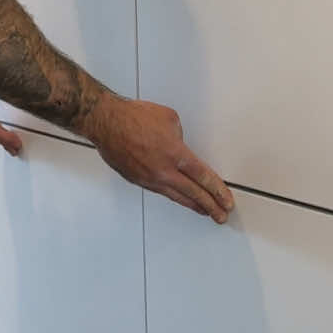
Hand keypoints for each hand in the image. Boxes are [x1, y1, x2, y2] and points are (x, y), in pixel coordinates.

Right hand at [85, 95, 233, 222]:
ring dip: (193, 205)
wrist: (106, 122)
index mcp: (176, 154)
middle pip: (194, 194)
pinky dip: (174, 196)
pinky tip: (180, 199)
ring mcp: (150, 178)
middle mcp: (164, 171)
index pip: (203, 177)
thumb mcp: (169, 119)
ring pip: (177, 197)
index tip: (226, 200)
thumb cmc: (134, 116)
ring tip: (205, 212)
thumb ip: (180, 136)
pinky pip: (161, 191)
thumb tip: (179, 145)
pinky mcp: (138, 180)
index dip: (218, 191)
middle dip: (211, 206)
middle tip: (222, 215)